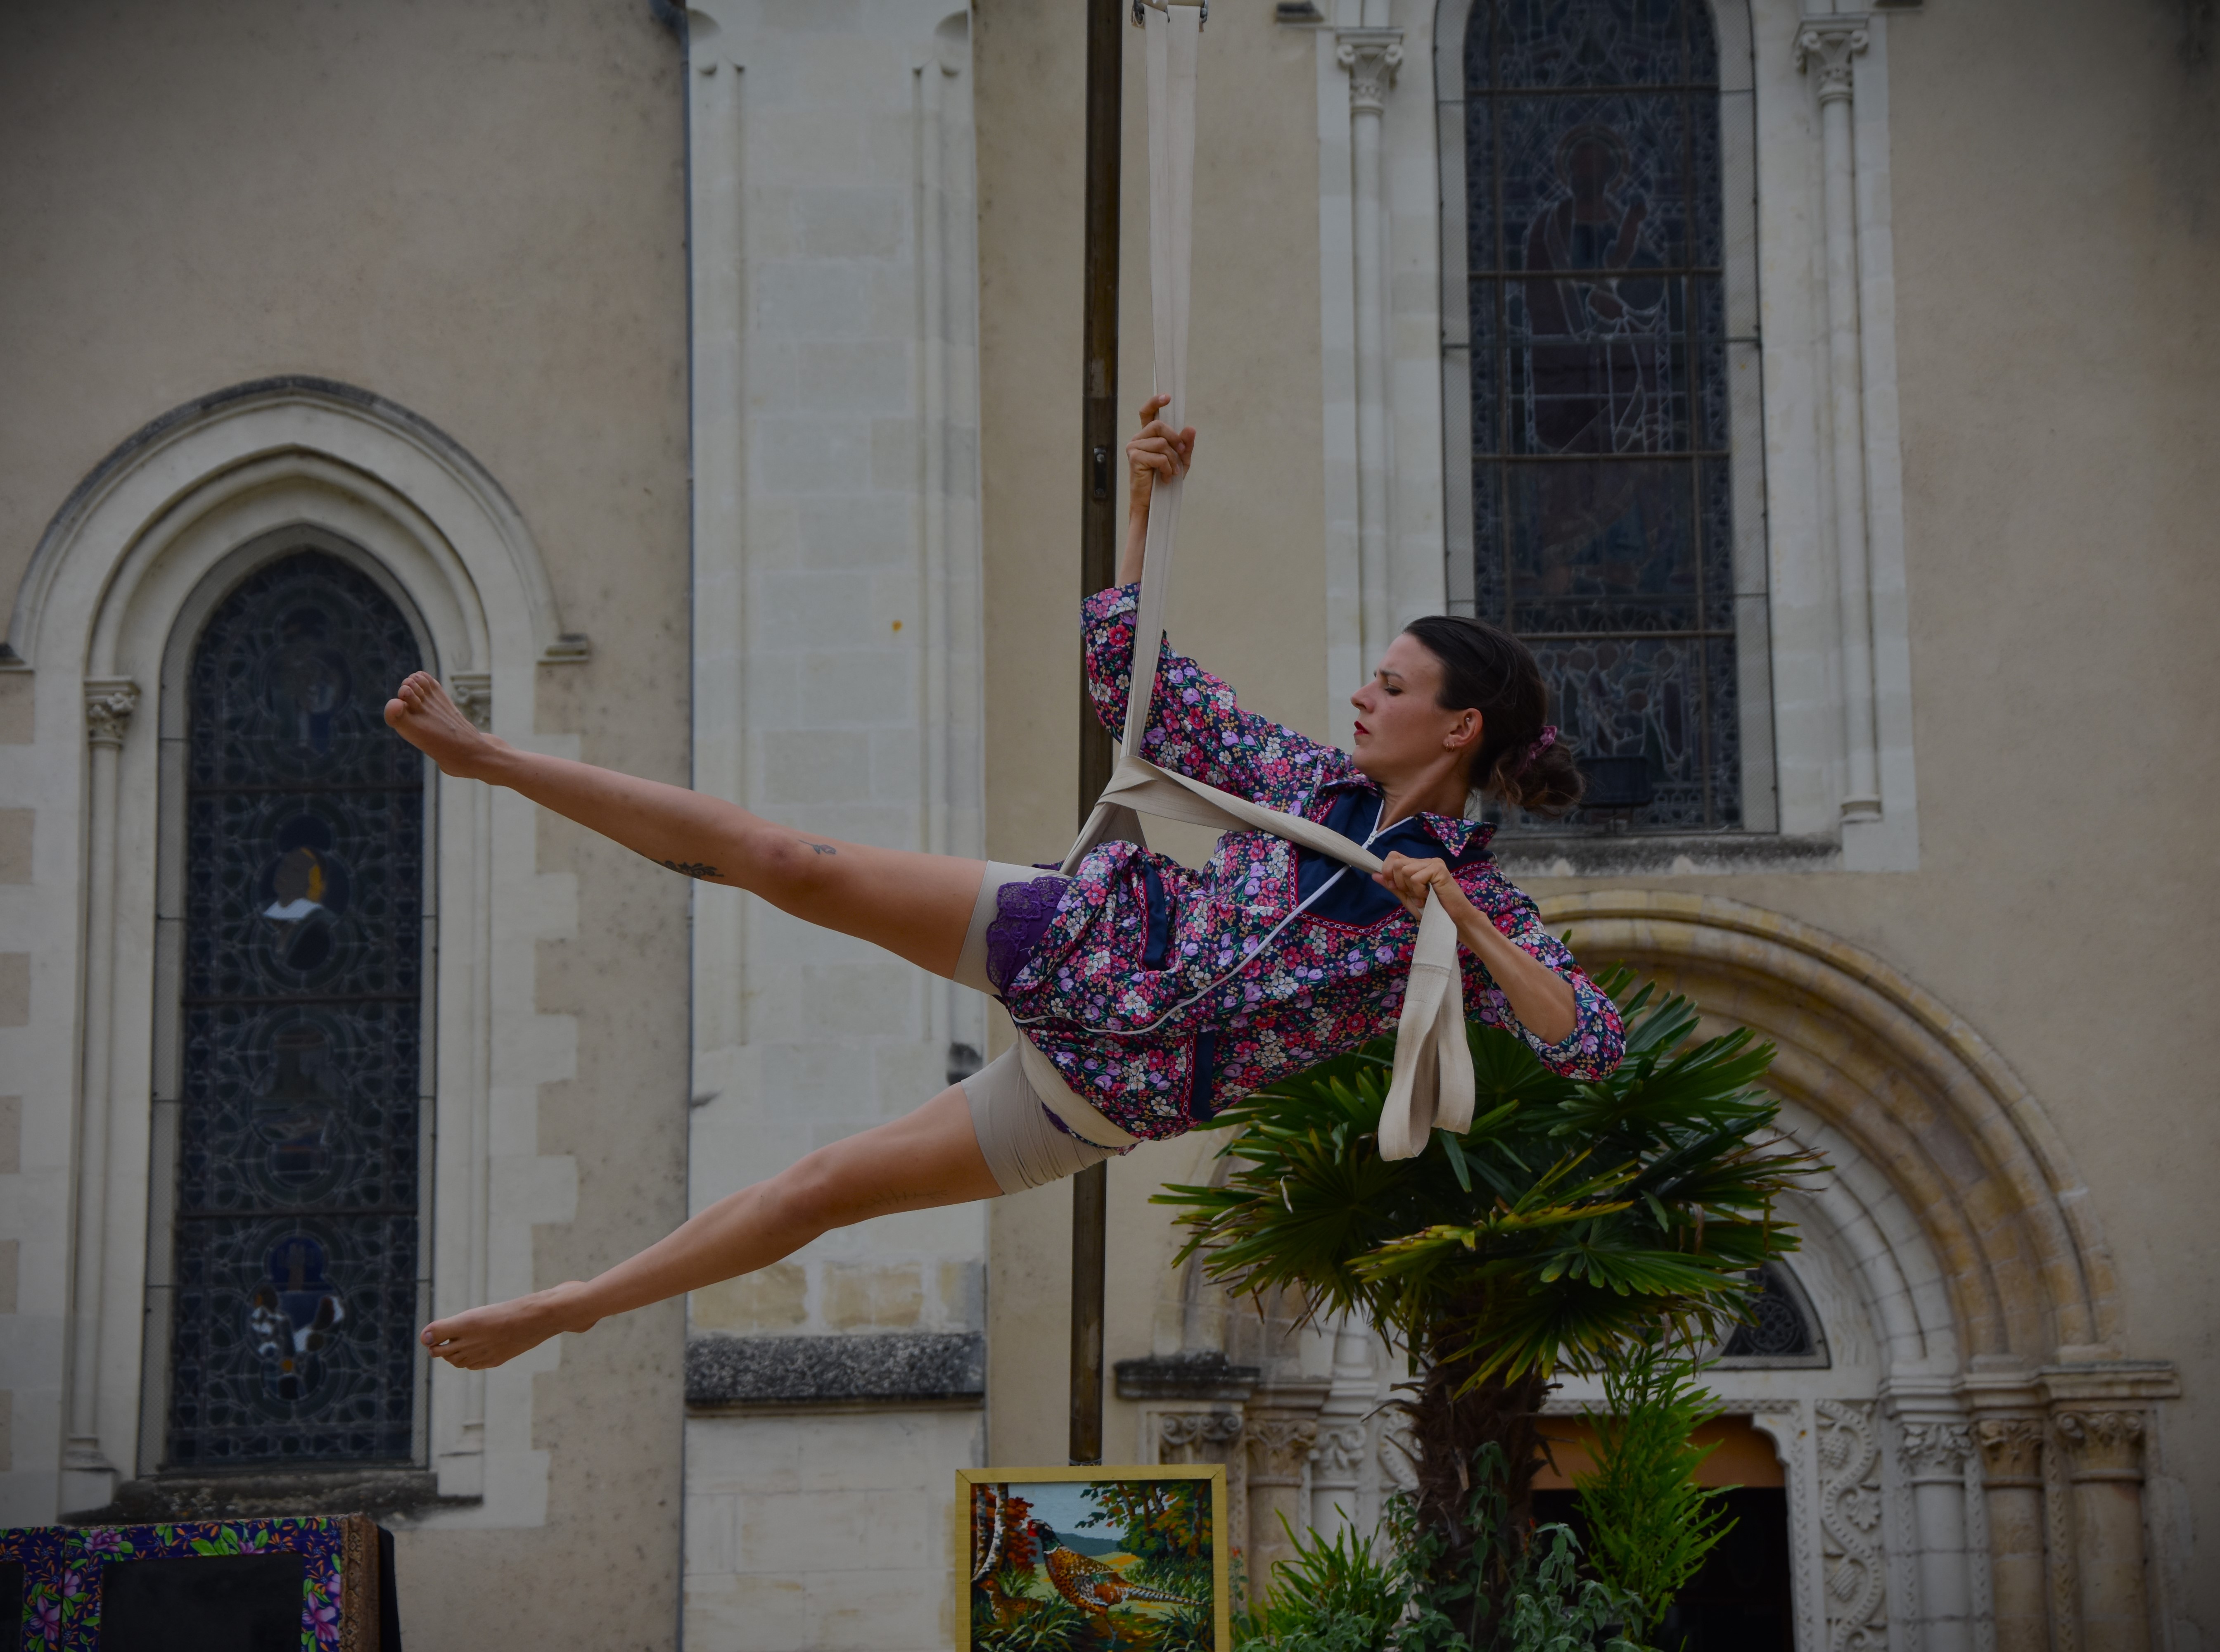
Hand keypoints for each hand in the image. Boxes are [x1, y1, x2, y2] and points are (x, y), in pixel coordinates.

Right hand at [1126, 393, 1194, 507]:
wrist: (1154, 503)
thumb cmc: (1165, 480)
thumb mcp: (1180, 461)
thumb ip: (1185, 445)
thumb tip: (1190, 428)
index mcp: (1147, 436)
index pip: (1147, 413)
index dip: (1155, 402)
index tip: (1167, 397)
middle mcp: (1138, 439)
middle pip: (1159, 425)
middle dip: (1175, 439)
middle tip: (1182, 453)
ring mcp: (1134, 447)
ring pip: (1161, 443)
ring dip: (1173, 460)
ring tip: (1173, 473)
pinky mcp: (1134, 458)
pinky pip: (1159, 456)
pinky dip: (1168, 468)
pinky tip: (1166, 478)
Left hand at [1373, 852, 1468, 920]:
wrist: (1452, 920)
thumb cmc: (1432, 911)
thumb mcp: (1407, 898)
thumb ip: (1393, 886)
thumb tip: (1374, 874)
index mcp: (1417, 865)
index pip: (1393, 856)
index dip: (1387, 870)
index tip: (1395, 887)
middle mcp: (1425, 861)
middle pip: (1396, 863)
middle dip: (1399, 884)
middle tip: (1414, 895)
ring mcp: (1433, 863)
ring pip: (1404, 870)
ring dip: (1410, 890)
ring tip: (1423, 897)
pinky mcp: (1439, 869)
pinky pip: (1415, 877)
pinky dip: (1418, 891)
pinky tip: (1428, 897)